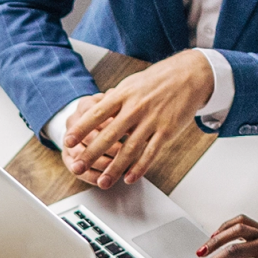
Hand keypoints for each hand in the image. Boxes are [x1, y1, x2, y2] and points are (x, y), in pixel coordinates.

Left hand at [62, 50, 213, 187]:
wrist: (190, 75)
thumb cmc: (158, 80)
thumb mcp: (131, 84)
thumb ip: (113, 99)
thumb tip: (94, 109)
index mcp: (123, 95)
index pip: (96, 114)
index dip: (80, 129)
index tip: (67, 141)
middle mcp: (135, 108)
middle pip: (108, 135)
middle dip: (90, 154)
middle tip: (78, 167)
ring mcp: (151, 121)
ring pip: (129, 149)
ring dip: (114, 168)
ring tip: (103, 182)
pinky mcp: (167, 131)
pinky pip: (151, 153)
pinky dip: (139, 168)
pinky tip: (129, 178)